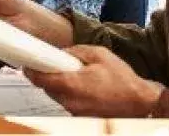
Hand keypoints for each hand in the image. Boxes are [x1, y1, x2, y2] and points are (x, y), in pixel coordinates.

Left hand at [22, 45, 163, 117]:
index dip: (31, 69)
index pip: (39, 78)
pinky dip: (71, 94)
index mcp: (70, 84)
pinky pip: (68, 102)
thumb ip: (75, 51)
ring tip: (77, 76)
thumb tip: (61, 52)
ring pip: (56, 95)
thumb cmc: (122, 79)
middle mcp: (69, 101)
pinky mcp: (80, 116)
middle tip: (57, 64)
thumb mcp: (98, 54)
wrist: (140, 103)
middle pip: (46, 87)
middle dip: (48, 75)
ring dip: (60, 85)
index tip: (28, 63)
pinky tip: (85, 87)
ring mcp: (74, 111)